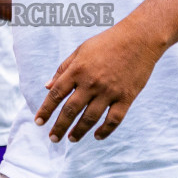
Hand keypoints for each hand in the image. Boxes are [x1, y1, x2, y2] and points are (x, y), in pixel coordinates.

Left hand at [34, 25, 161, 142]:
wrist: (139, 38)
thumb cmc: (107, 42)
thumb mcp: (81, 50)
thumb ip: (63, 68)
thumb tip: (47, 87)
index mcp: (78, 70)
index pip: (56, 94)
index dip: (45, 110)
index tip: (38, 122)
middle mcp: (91, 82)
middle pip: (70, 110)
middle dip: (59, 127)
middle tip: (53, 138)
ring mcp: (109, 91)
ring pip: (90, 118)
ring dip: (78, 131)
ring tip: (71, 139)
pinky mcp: (126, 97)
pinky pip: (113, 120)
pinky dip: (105, 131)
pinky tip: (97, 136)